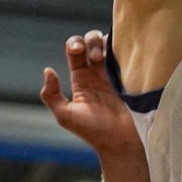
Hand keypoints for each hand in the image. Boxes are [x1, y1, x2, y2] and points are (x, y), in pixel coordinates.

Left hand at [40, 31, 139, 155]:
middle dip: (91, 41)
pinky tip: (121, 51)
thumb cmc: (94, 131)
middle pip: (92, 41)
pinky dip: (124, 45)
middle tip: (96, 57)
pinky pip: (129, 52)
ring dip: (106, 43)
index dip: (75, 44)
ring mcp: (117, 71)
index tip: (77, 51)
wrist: (122, 140)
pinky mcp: (133, 73)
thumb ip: (52, 95)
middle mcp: (98, 71)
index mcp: (81, 78)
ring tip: (105, 58)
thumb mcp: (65, 116)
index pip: (75, 50)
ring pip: (111, 43)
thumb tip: (48, 70)